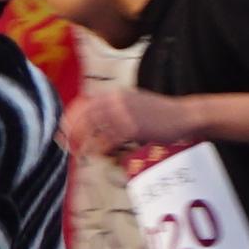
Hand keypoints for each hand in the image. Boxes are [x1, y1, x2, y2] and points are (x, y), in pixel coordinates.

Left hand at [68, 79, 196, 157]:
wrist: (185, 115)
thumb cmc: (162, 113)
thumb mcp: (136, 102)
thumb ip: (117, 107)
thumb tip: (97, 119)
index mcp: (116, 94)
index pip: (83, 104)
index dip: (70, 117)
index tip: (63, 129)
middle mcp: (117, 101)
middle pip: (85, 116)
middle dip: (72, 132)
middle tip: (67, 144)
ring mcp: (125, 114)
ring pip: (94, 129)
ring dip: (84, 143)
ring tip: (80, 153)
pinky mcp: (133, 128)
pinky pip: (109, 140)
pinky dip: (100, 148)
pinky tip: (99, 154)